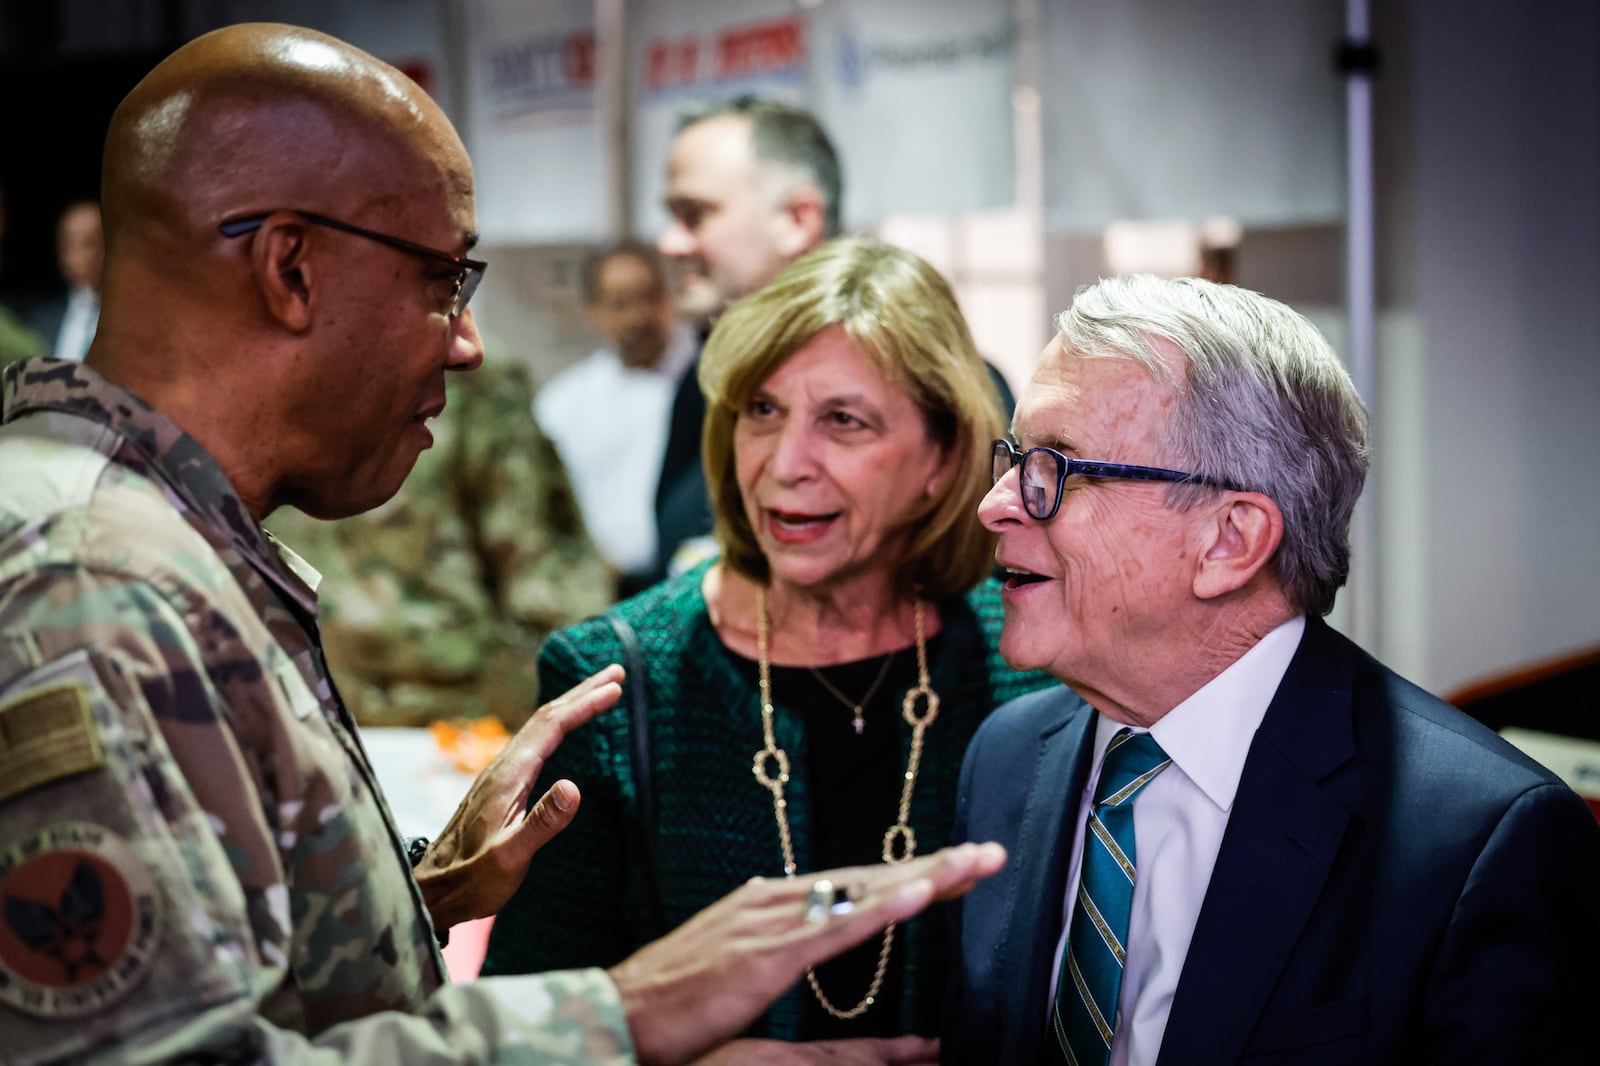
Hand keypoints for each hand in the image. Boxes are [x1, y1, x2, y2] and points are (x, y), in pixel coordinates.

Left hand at [413, 665, 622, 928]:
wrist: (433, 891)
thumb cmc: (471, 879)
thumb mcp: (510, 857)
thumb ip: (542, 822)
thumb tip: (575, 787)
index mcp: (508, 776)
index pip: (551, 727)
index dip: (584, 704)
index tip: (615, 688)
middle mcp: (502, 767)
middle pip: (545, 717)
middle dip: (582, 692)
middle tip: (616, 672)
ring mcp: (499, 775)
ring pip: (539, 727)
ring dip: (570, 705)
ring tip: (599, 691)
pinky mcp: (500, 786)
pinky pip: (534, 742)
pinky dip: (557, 725)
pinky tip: (563, 730)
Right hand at [611, 841, 1006, 1065]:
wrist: (617, 1009)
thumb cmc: (671, 992)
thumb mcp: (732, 954)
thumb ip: (769, 934)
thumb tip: (794, 918)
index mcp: (772, 901)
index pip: (857, 881)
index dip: (912, 874)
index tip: (961, 866)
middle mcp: (777, 899)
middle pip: (871, 876)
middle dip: (936, 866)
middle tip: (992, 853)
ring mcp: (772, 923)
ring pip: (863, 892)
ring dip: (924, 877)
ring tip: (975, 864)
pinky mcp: (766, 955)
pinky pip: (836, 929)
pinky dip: (881, 908)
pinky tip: (920, 897)